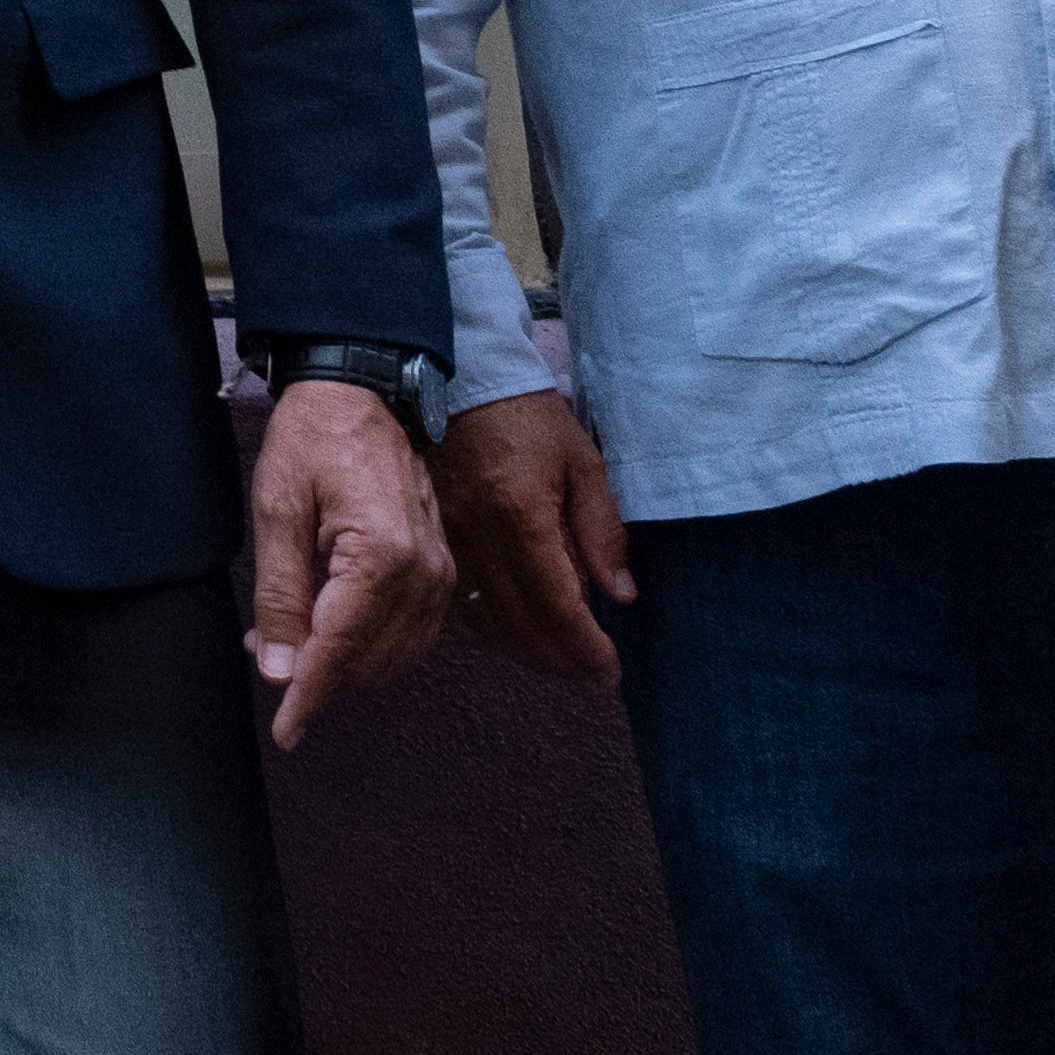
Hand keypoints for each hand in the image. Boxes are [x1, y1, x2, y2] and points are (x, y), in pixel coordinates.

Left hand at [240, 375, 449, 745]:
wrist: (360, 390)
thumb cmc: (312, 440)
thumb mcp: (277, 511)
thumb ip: (279, 596)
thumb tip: (278, 671)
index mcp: (382, 558)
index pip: (339, 650)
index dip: (308, 698)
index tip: (285, 734)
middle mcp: (423, 573)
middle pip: (368, 662)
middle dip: (317, 675)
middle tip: (265, 656)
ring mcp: (440, 572)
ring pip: (393, 656)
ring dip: (344, 663)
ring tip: (289, 640)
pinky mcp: (441, 568)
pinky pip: (412, 633)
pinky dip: (371, 644)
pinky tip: (330, 627)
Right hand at [434, 387, 628, 686]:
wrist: (464, 379)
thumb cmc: (530, 417)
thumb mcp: (582, 464)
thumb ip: (602, 532)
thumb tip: (619, 596)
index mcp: (521, 516)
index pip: (557, 604)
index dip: (585, 646)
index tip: (609, 670)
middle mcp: (480, 537)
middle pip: (520, 624)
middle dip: (560, 660)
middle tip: (591, 675)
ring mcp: (451, 540)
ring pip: (487, 621)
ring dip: (526, 652)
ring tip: (560, 663)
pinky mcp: (435, 538)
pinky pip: (462, 601)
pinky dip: (492, 629)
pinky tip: (515, 634)